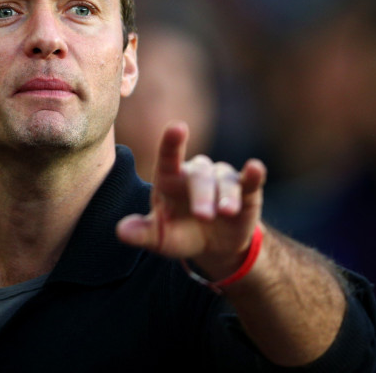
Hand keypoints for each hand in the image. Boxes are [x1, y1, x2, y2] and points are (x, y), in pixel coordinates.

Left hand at [116, 121, 266, 277]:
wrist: (214, 247)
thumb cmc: (179, 235)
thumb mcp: (159, 239)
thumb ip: (141, 233)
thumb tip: (120, 231)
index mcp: (169, 179)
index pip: (168, 156)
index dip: (172, 142)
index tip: (177, 127)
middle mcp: (196, 173)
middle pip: (199, 176)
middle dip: (201, 195)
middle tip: (202, 216)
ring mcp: (221, 179)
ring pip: (224, 181)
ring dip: (225, 196)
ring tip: (225, 212)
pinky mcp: (245, 190)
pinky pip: (250, 179)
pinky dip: (254, 174)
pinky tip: (255, 168)